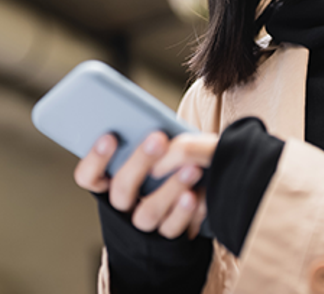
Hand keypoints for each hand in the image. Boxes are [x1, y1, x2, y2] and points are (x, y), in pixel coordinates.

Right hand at [74, 131, 217, 238]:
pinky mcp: (166, 239)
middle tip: (158, 138)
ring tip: (191, 168)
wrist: (183, 213)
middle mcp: (121, 208)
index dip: (95, 159)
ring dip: (170, 188)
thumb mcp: (153, 156)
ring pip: (147, 214)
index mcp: (110, 184)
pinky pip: (172, 228)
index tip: (110, 136)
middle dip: (139, 162)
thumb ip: (145, 142)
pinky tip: (195, 195)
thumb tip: (151, 124)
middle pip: (121, 190)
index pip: (88, 177)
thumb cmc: (166, 169)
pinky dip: (184, 212)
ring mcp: (142, 227)